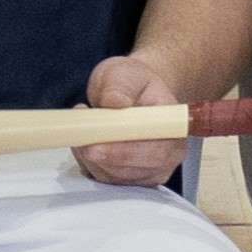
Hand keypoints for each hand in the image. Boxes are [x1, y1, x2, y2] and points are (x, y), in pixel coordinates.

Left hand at [75, 52, 193, 188]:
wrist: (133, 92)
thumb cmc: (134, 84)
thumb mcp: (125, 72)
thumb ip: (120, 85)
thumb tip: (114, 101)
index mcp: (173, 129)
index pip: (154, 151)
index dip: (123, 153)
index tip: (95, 147)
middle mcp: (167, 156)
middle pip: (132, 171)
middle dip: (99, 157)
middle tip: (77, 138)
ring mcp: (148, 171)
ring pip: (113, 177)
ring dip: (90, 158)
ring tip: (82, 130)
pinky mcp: (128, 179)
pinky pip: (103, 179)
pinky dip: (88, 163)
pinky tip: (86, 143)